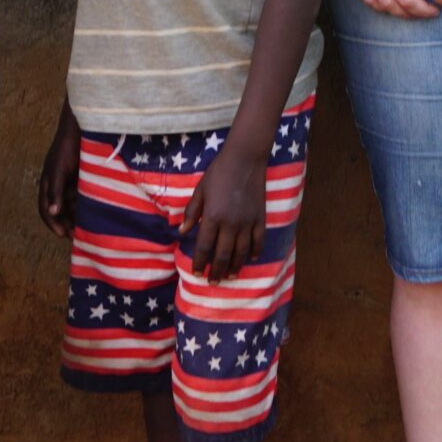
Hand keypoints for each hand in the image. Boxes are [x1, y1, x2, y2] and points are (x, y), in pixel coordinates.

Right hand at [36, 111, 82, 235]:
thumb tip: (53, 211)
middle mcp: (57, 186)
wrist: (81, 128)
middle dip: (66, 223)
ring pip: (72, 205)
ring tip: (87, 227)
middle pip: (59, 210)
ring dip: (77, 216)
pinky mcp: (82, 178)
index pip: (45, 209)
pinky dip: (86, 205)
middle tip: (78, 236)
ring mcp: (70, 182)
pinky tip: (95, 213)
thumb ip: (55, 190)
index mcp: (47, 184)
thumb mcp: (59, 170)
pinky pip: (82, 196)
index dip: (53, 223)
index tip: (63, 234)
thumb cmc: (65, 147)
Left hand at [180, 145, 267, 279]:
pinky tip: (250, 259)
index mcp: (212, 217)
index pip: (204, 247)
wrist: (245, 159)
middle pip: (223, 254)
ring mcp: (247, 222)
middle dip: (217, 271)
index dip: (200, 263)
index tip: (197, 274)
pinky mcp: (260, 218)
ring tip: (231, 277)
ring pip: (241, 251)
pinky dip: (254, 251)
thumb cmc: (218, 172)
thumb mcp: (200, 190)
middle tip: (214, 283)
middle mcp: (230, 223)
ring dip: (235, 267)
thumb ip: (191, 212)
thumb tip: (182, 232)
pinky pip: (258, 240)